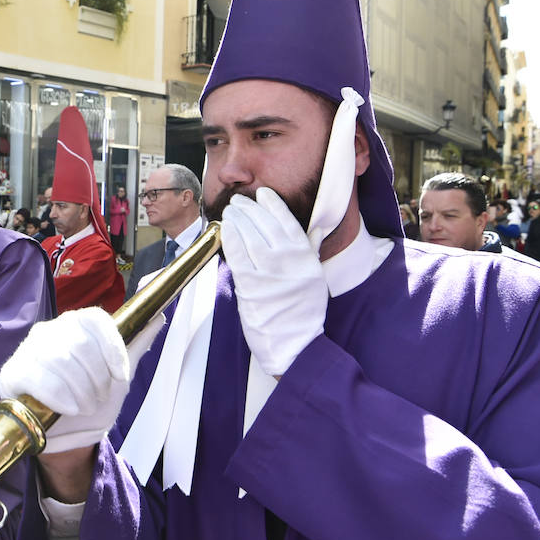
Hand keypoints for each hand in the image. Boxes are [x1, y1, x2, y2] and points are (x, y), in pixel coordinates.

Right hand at [0, 307, 133, 453]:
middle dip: (97, 379)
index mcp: (75, 325)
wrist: (67, 435)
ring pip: (60, 360)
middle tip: (99, 398)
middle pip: (79, 343)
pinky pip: (38, 377)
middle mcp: (49, 330)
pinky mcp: (12, 372)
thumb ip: (136, 344)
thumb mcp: (119, 375)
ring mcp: (27, 350)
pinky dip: (58, 396)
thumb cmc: (92, 400)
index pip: (95, 319)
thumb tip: (158, 315)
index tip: (121, 376)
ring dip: (80, 391)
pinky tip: (68, 408)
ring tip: (84, 406)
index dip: (112, 348)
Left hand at [221, 188, 326, 376]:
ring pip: (249, 236)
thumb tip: (312, 229)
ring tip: (230, 211)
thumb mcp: (314, 277)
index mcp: (306, 257)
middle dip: (249, 208)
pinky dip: (230, 239)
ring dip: (237, 220)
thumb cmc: (303, 313)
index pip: (287, 221)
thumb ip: (308, 251)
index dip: (273, 204)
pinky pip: (237, 255)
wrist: (294, 345)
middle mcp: (289, 261)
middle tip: (238, 202)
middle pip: (264, 224)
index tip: (263, 194)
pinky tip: (225, 229)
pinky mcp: (250, 285)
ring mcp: (268, 273)